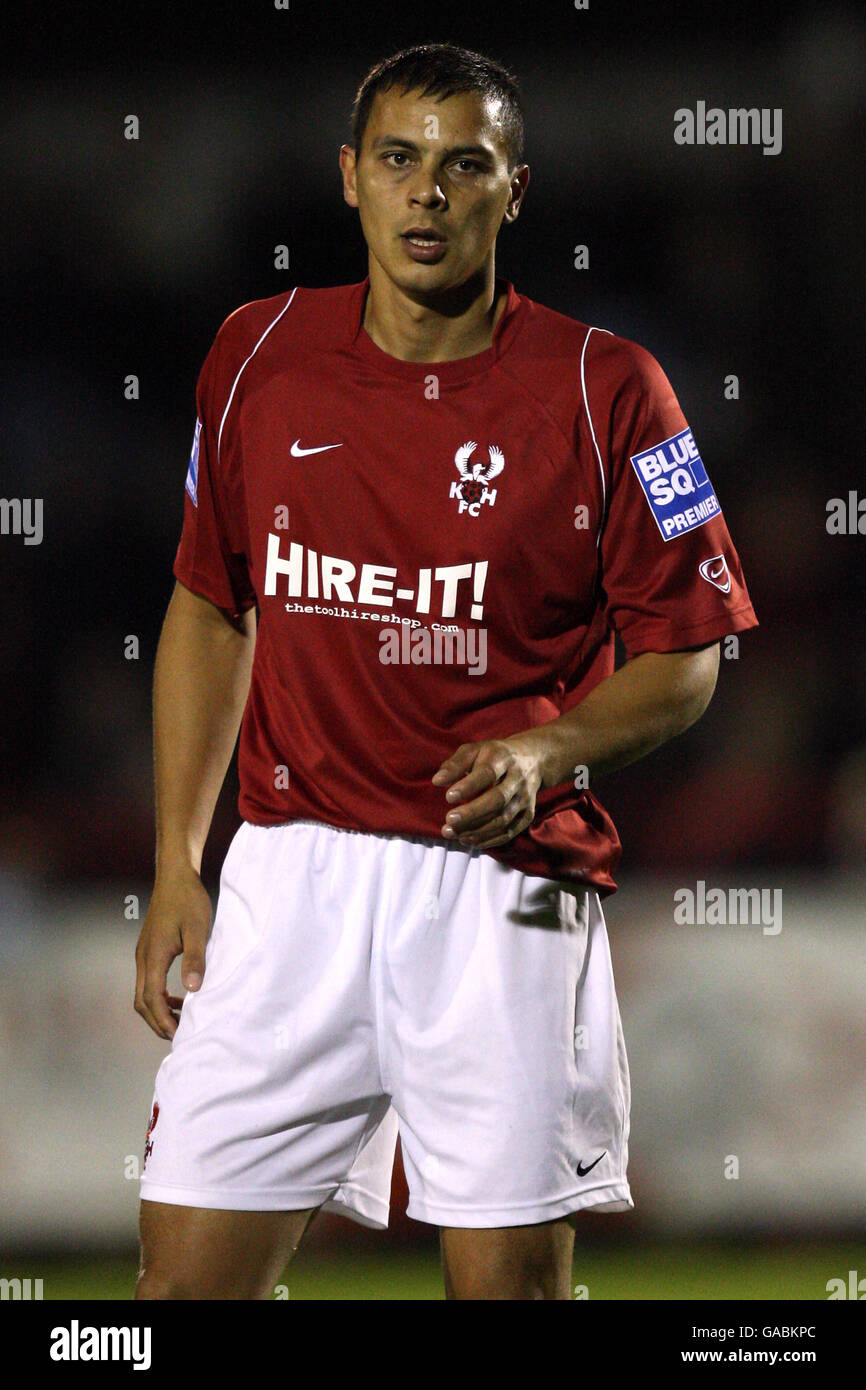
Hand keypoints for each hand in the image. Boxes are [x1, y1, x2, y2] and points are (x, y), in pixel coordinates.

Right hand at [134, 865, 212, 1038]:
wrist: (175, 876)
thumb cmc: (188, 900)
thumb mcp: (197, 929)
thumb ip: (195, 959)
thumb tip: (193, 989)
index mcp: (153, 955)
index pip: (151, 998)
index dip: (163, 1020)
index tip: (179, 1034)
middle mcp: (143, 957)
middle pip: (142, 1001)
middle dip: (157, 1021)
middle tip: (179, 1035)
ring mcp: (144, 954)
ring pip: (144, 993)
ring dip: (159, 1010)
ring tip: (182, 1020)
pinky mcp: (149, 950)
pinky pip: (149, 981)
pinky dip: (161, 996)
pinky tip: (180, 997)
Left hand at [431, 734, 544, 848]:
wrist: (532, 760)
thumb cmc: (493, 756)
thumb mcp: (474, 750)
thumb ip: (455, 764)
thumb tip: (437, 780)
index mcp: (503, 758)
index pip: (487, 773)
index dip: (469, 787)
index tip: (449, 797)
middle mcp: (518, 778)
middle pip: (498, 799)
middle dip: (472, 813)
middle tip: (449, 820)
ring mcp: (525, 798)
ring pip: (503, 819)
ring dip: (477, 830)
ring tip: (453, 833)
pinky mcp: (528, 814)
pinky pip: (510, 831)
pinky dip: (489, 839)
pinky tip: (468, 840)